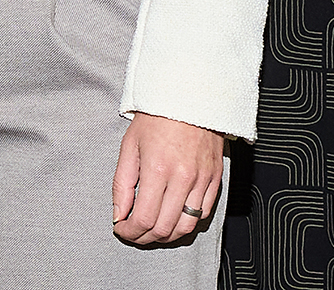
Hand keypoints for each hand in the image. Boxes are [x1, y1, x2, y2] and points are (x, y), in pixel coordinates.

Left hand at [111, 112, 221, 245]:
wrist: (190, 96)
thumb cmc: (158, 116)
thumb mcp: (130, 145)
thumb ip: (122, 183)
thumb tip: (118, 214)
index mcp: (157, 169)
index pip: (143, 219)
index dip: (129, 232)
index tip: (122, 229)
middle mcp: (182, 178)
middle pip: (163, 228)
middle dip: (144, 238)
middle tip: (134, 232)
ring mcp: (201, 179)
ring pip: (185, 227)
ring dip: (166, 236)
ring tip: (153, 231)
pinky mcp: (215, 178)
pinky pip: (203, 214)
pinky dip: (187, 224)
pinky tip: (174, 219)